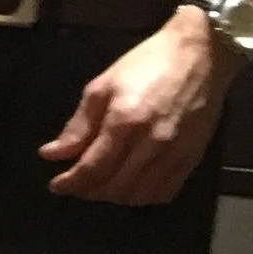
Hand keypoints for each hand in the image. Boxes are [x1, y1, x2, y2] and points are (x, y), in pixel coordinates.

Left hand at [39, 9, 234, 204]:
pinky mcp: (193, 158)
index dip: (71, 183)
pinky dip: (143, 196)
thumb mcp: (102, 86)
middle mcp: (152, 144)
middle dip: (89, 191)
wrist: (200, 56)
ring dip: (114, 197)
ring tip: (99, 186)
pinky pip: (165, 191)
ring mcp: (176, 154)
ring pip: (140, 194)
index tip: (56, 186)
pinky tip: (130, 186)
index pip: (93, 168)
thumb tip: (52, 154)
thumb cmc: (146, 64)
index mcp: (124, 122)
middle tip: (75, 184)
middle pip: (115, 186)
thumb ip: (78, 125)